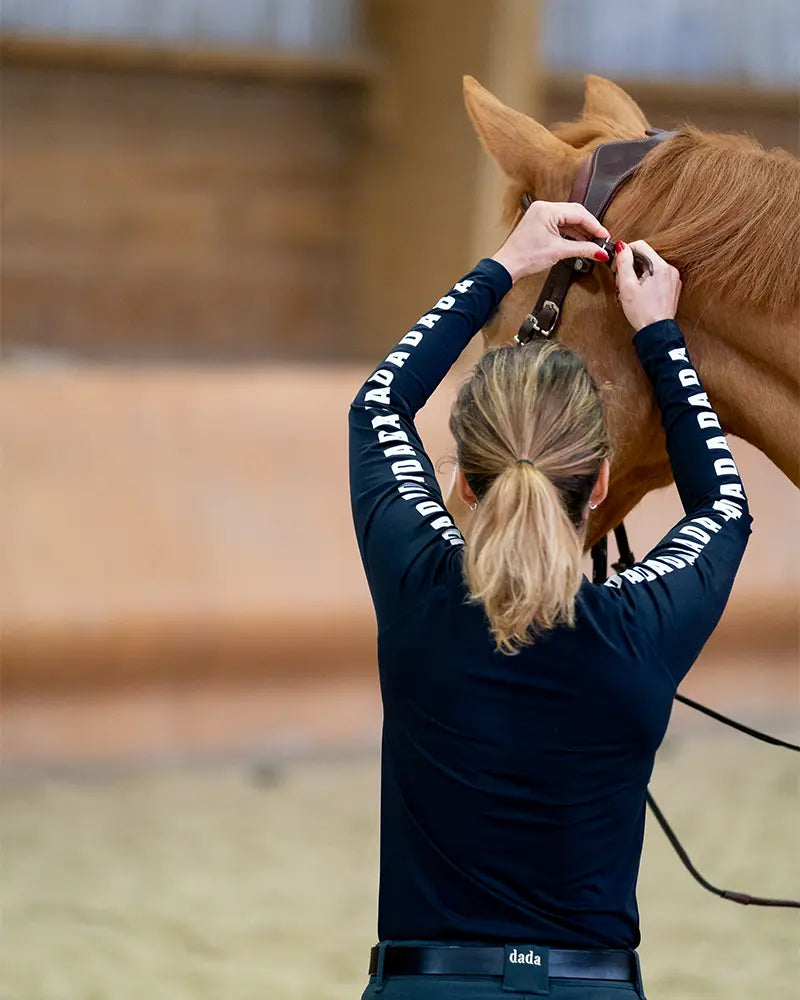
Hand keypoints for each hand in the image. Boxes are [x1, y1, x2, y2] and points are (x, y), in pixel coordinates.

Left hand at [491, 201, 609, 281]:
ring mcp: (541, 214)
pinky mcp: (540, 222)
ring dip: (580, 231)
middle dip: (589, 227)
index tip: (604, 236)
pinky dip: (571, 232)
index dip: (594, 225)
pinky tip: (579, 241)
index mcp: (547, 210)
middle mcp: (543, 208)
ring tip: (592, 243)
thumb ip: (583, 249)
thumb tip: (599, 251)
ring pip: (568, 219)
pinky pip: (560, 223)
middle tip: (600, 239)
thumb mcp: (559, 252)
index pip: (578, 214)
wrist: (508, 265)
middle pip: (575, 213)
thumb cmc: (525, 257)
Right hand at [614, 240, 681, 331]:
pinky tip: (638, 294)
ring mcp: (672, 279)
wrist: (656, 332)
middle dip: (629, 267)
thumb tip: (621, 247)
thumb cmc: (643, 313)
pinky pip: (656, 277)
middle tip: (620, 283)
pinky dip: (645, 281)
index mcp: (660, 266)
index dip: (624, 253)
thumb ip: (624, 263)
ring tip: (629, 290)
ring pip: (649, 267)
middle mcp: (669, 269)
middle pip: (644, 257)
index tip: (617, 266)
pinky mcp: (672, 287)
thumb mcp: (627, 286)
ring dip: (636, 275)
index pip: (640, 245)